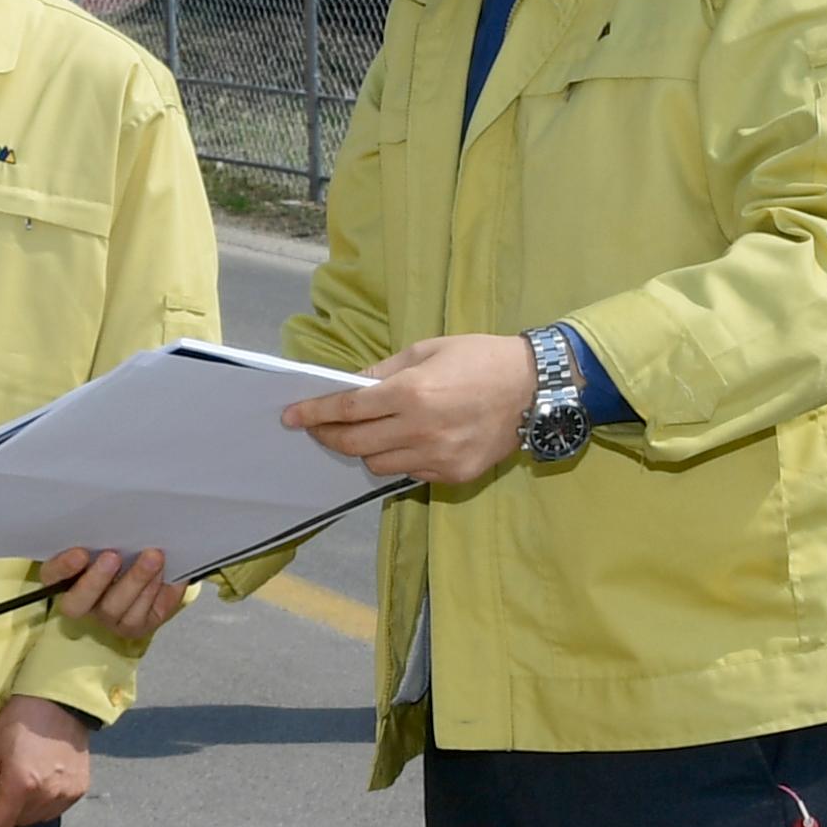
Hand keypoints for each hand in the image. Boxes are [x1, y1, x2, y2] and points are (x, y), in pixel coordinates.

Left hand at [0, 695, 93, 826]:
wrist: (60, 701)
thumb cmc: (20, 719)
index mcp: (22, 786)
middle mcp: (47, 796)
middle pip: (16, 824)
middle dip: (3, 811)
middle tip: (0, 784)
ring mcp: (66, 795)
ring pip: (36, 819)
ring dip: (23, 808)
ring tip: (22, 779)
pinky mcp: (80, 790)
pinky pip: (54, 810)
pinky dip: (43, 802)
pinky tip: (41, 779)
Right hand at [37, 545, 187, 639]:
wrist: (154, 566)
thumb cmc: (123, 547)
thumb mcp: (107, 537)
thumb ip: (102, 533)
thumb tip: (112, 516)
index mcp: (65, 577)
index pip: (51, 575)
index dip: (62, 567)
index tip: (80, 552)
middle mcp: (83, 602)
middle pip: (77, 603)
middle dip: (96, 580)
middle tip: (113, 556)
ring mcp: (108, 618)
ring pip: (114, 609)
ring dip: (135, 580)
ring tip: (153, 557)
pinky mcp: (135, 626)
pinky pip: (141, 614)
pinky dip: (154, 590)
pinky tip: (162, 572)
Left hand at [281, 333, 535, 486]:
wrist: (536, 387)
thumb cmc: (479, 359)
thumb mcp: (427, 351)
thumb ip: (384, 372)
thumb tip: (351, 386)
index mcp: (411, 393)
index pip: (347, 409)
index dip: (314, 413)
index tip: (290, 417)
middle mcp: (420, 430)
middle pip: (354, 444)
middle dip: (328, 436)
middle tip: (317, 428)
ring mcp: (438, 457)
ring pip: (377, 465)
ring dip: (364, 450)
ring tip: (367, 433)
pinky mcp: (454, 475)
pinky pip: (409, 474)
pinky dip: (398, 460)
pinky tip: (405, 443)